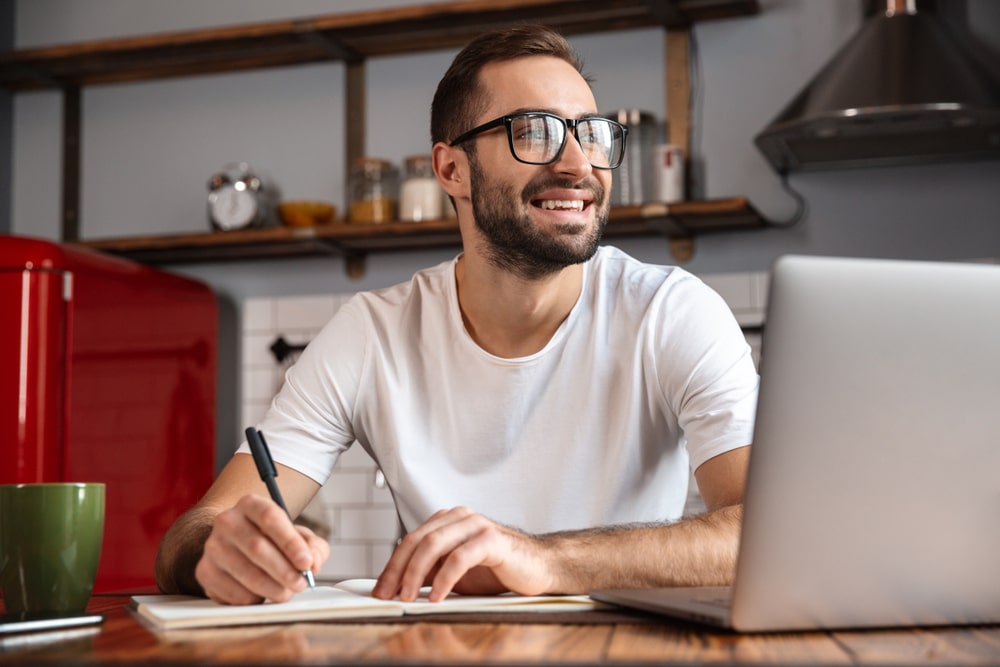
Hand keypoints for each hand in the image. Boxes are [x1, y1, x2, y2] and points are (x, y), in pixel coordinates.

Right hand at [195, 494, 328, 604]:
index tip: (306, 563)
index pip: (270, 518)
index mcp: (251, 504)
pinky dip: (254, 598)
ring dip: (272, 588)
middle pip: (257, 547)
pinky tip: (263, 594)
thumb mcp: (298, 537)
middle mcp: (228, 521)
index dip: (290, 542)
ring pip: (246, 573)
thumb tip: (313, 564)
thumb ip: (313, 547)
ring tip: (286, 592)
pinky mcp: (205, 571)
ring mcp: (213, 547)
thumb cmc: (273, 540)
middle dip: (284, 571)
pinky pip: (233, 591)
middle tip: (300, 584)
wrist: (236, 545)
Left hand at [371, 507, 555, 601]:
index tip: (380, 589)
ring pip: (434, 544)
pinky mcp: (492, 540)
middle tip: (387, 594)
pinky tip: (436, 596)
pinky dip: (443, 578)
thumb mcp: (456, 571)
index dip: (392, 565)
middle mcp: (461, 517)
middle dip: (397, 569)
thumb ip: (430, 570)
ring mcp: (477, 526)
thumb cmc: (498, 569)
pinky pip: (460, 557)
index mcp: (449, 520)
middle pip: (418, 540)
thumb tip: (398, 585)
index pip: (411, 539)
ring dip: (415, 573)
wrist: (539, 567)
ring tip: (408, 597)